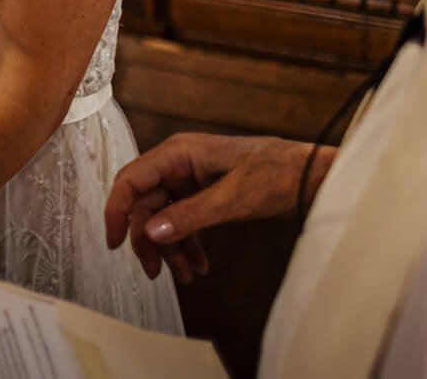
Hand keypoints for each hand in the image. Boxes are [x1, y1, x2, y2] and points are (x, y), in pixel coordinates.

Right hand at [103, 133, 327, 283]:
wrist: (311, 175)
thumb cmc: (277, 175)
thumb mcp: (233, 199)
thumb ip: (190, 215)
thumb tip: (151, 232)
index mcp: (179, 153)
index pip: (131, 180)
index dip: (117, 211)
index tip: (115, 244)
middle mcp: (180, 162)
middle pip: (147, 203)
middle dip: (151, 240)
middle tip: (158, 272)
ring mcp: (192, 177)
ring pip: (165, 215)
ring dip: (172, 246)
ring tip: (187, 274)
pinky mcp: (206, 191)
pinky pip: (185, 219)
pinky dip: (189, 242)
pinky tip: (200, 264)